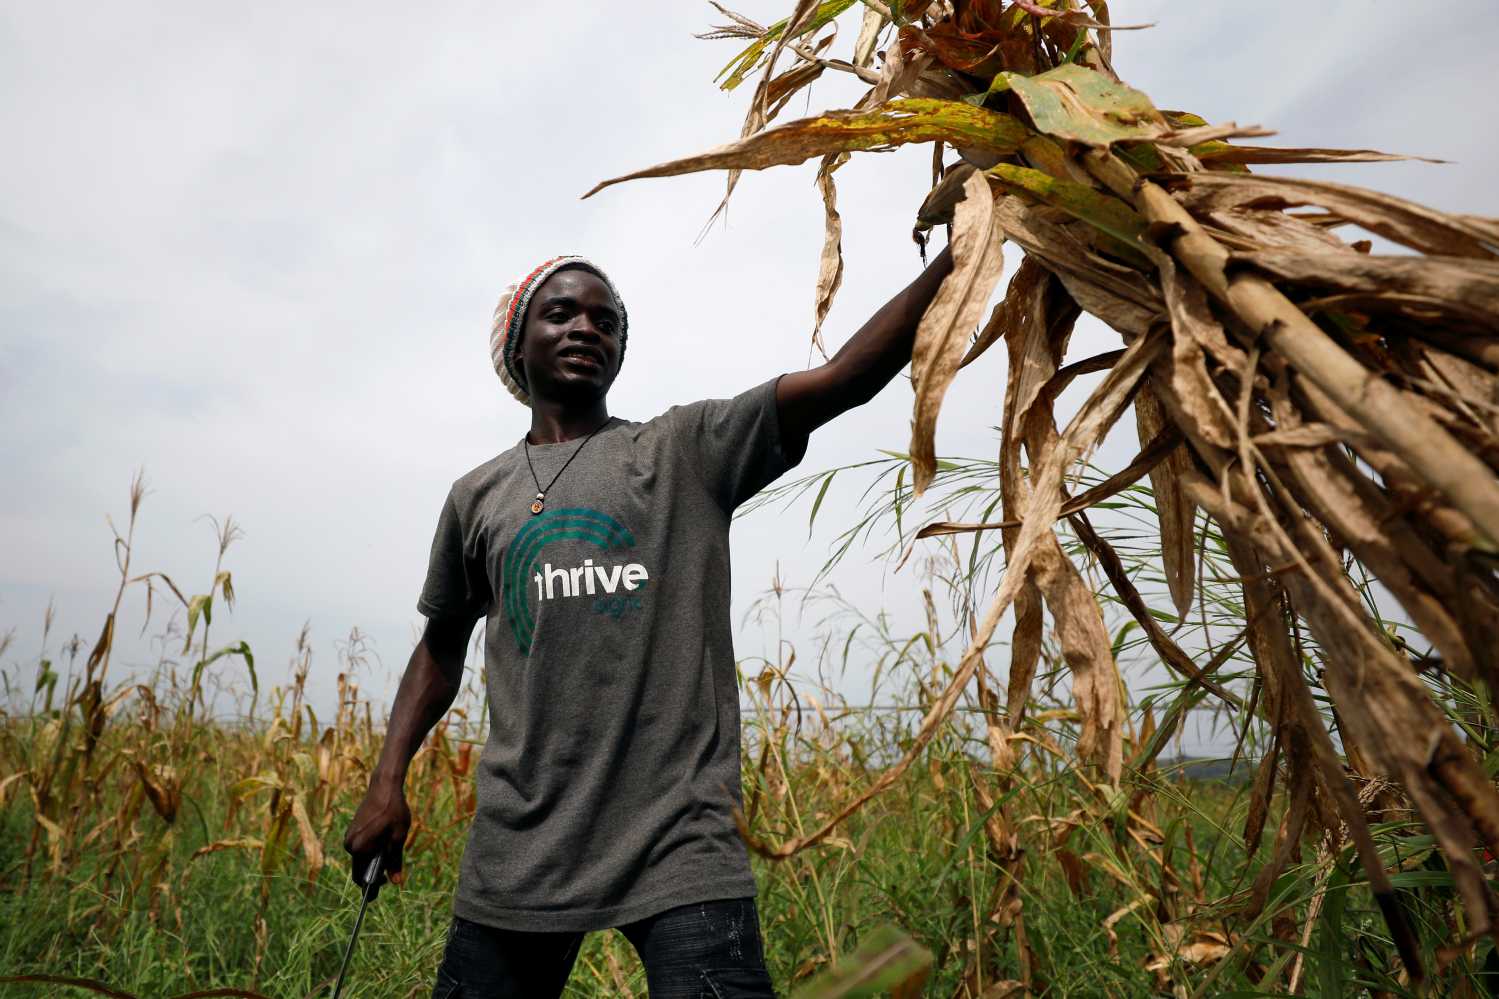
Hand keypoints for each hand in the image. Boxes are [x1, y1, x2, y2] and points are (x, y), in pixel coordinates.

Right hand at [342, 776, 409, 899]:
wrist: (384, 787)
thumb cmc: (393, 811)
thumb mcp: (398, 838)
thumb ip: (395, 861)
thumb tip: (395, 882)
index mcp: (359, 849)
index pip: (361, 878)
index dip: (372, 887)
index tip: (382, 889)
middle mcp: (349, 845)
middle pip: (360, 869)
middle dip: (373, 873)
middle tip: (389, 872)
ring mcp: (349, 837)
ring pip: (360, 858)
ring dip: (372, 860)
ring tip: (389, 849)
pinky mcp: (352, 830)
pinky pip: (360, 847)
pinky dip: (370, 850)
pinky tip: (383, 841)